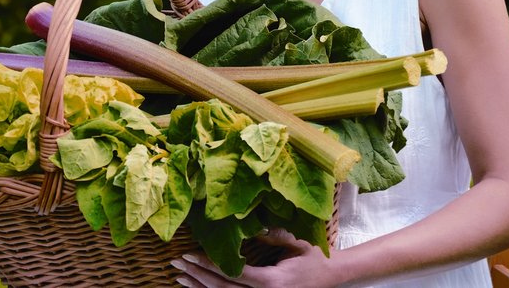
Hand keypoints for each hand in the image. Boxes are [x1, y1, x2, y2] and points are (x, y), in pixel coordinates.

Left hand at [171, 229, 335, 287]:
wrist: (332, 277)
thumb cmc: (315, 256)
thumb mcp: (297, 241)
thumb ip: (273, 234)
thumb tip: (250, 226)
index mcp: (273, 282)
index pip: (235, 274)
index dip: (210, 266)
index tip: (189, 255)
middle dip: (198, 276)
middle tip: (176, 263)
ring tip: (179, 276)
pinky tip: (199, 286)